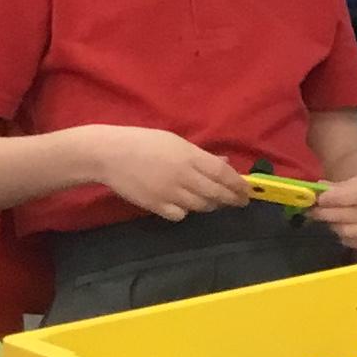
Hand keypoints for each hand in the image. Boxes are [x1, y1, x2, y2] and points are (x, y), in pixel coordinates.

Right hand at [92, 127, 251, 222]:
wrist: (108, 154)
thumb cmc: (144, 143)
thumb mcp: (176, 142)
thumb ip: (202, 155)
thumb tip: (225, 164)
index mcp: (190, 157)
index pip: (223, 174)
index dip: (238, 185)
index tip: (248, 191)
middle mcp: (183, 176)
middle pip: (216, 194)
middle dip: (231, 199)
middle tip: (239, 202)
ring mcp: (169, 193)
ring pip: (201, 206)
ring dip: (211, 204)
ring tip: (214, 201)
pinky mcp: (155, 206)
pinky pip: (180, 215)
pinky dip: (186, 211)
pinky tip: (184, 205)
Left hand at [310, 169, 356, 252]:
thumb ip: (340, 187)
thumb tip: (317, 191)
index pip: (354, 196)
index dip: (333, 198)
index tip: (319, 198)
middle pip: (347, 215)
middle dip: (326, 212)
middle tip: (312, 210)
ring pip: (346, 230)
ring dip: (333, 224)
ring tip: (327, 217)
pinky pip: (351, 241)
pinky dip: (342, 234)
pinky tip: (343, 225)